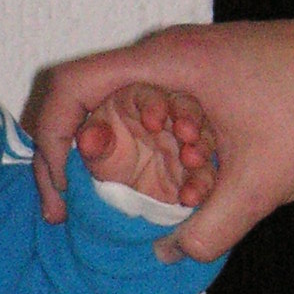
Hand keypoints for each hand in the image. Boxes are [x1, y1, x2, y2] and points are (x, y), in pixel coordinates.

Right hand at [28, 12, 293, 259]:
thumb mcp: (262, 182)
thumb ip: (209, 229)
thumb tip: (168, 254)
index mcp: (165, 64)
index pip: (70, 91)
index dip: (48, 143)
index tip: (61, 195)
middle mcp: (167, 57)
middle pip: (92, 105)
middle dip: (92, 164)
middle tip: (98, 211)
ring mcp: (189, 64)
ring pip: (131, 115)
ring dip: (139, 163)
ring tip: (177, 196)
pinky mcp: (210, 78)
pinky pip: (163, 115)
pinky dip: (167, 153)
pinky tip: (202, 182)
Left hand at [73, 82, 217, 209]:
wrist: (118, 191)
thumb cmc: (106, 155)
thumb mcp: (95, 150)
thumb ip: (94, 143)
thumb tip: (88, 140)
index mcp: (140, 103)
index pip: (150, 97)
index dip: (154, 106)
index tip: (153, 122)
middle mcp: (169, 118)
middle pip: (186, 110)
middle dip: (189, 119)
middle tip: (187, 134)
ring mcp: (185, 142)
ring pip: (201, 139)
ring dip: (200, 149)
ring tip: (192, 160)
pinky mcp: (196, 170)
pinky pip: (205, 173)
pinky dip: (200, 184)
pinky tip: (190, 196)